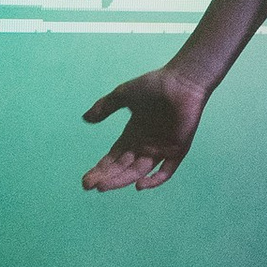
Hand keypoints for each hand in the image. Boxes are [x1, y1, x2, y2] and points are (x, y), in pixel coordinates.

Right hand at [81, 66, 207, 190]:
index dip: (100, 169)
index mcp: (133, 135)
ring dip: (122, 180)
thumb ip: (105, 107)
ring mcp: (161, 149)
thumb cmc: (155, 85)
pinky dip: (154, 180)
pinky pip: (166, 171)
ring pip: (138, 172)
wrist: (182, 81)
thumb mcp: (123, 95)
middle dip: (106, 177)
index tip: (86, 180)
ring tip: (104, 186)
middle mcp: (145, 146)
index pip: (114, 158)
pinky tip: (139, 185)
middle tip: (89, 185)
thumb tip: (85, 118)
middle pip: (123, 168)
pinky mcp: (177, 150)